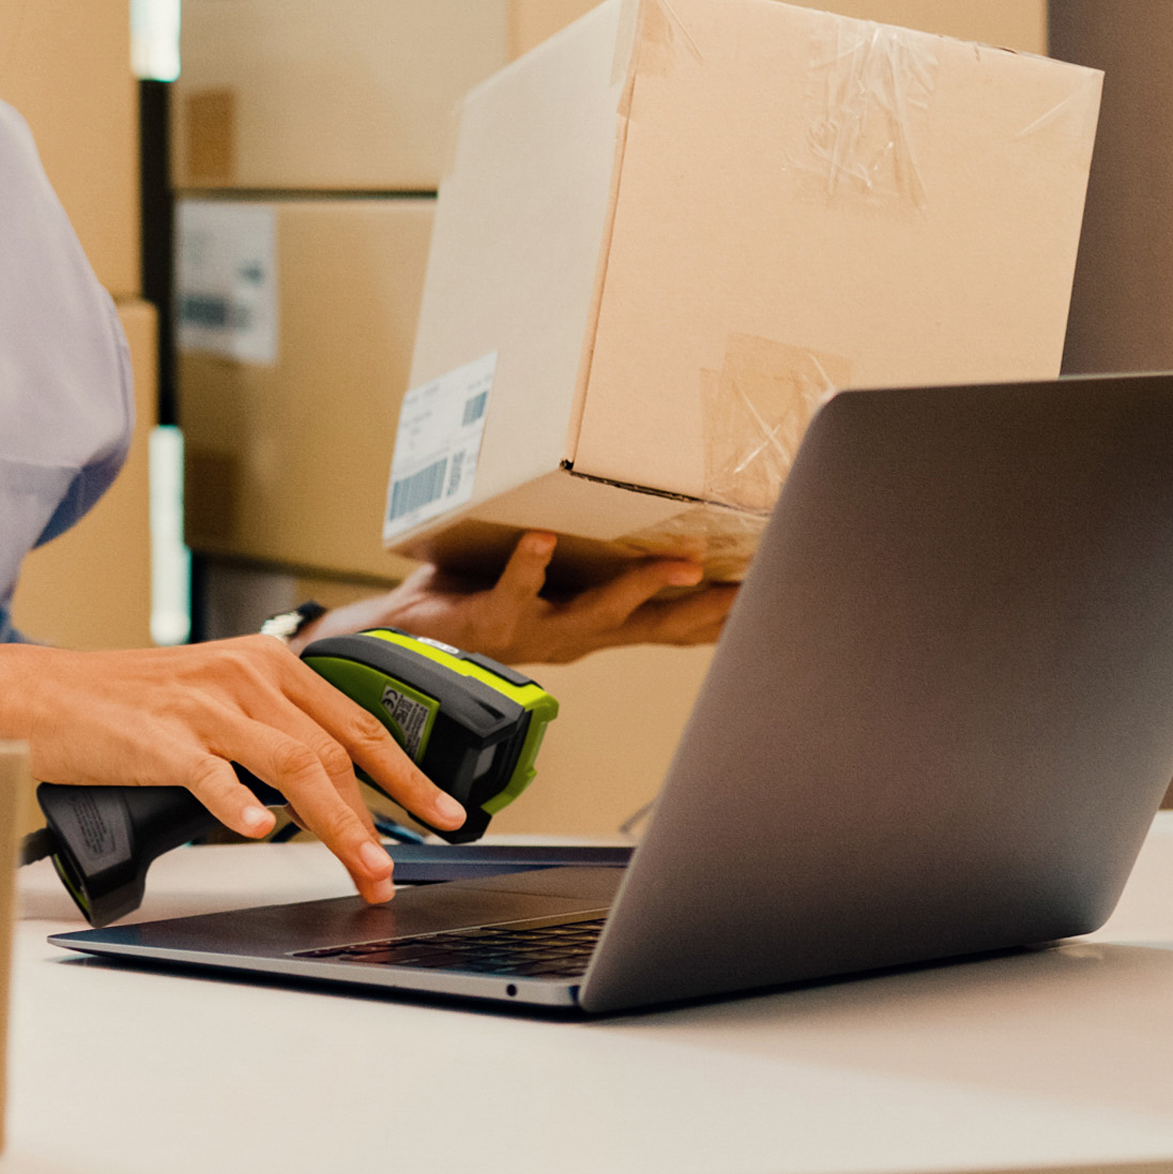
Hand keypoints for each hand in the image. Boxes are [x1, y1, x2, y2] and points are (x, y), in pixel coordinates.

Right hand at [0, 639, 468, 904]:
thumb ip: (267, 728)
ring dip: (338, 824)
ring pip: (294, 765)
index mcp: (263, 663)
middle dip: (379, 816)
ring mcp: (202, 705)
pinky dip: (240, 804)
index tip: (443, 813)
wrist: (42, 695)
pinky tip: (261, 831)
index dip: (406, 774)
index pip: (355, 722)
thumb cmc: (122, 704)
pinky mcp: (159, 737)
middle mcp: (242, 675)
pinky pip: (211, 773)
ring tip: (362, 868)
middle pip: (335, 749)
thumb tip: (323, 790)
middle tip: (397, 868)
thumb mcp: (211, 697)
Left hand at [322, 532, 736, 669]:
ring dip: (640, 587)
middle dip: (707, 606)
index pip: (669, 625)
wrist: (399, 641)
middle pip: (655, 625)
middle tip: (756, 584)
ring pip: (600, 613)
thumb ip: (582, 568)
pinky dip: (528, 564)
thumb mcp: (542, 588)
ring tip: (678, 559)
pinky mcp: (491, 621)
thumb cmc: (473, 601)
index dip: (720, 614)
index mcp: (591, 628)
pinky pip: (515, 591)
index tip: (772, 591)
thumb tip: (621, 532)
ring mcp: (535, 632)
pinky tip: (542, 538)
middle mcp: (573, 636)